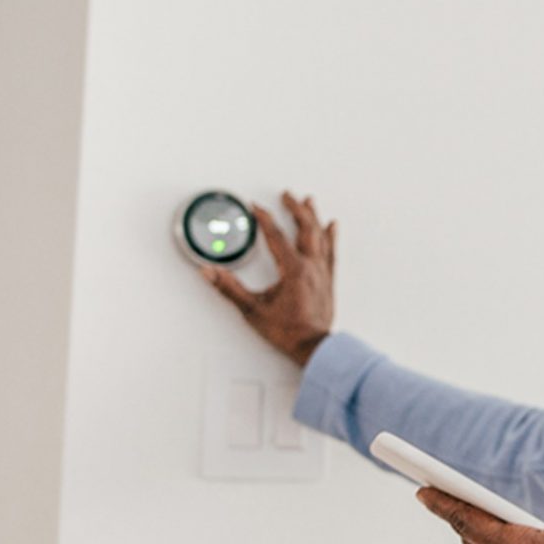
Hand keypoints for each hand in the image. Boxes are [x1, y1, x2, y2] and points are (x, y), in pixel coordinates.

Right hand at [199, 191, 335, 366]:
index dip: (264, 219)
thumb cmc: (288, 331)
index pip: (276, 236)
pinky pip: (331, 252)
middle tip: (286, 196)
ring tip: (308, 201)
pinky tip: (332, 227)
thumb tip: (210, 273)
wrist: (313, 347)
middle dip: (294, 209)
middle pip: (305, 228)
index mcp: (294, 270)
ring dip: (313, 217)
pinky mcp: (328, 280)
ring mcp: (322, 273)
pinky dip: (331, 237)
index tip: (256, 208)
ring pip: (320, 236)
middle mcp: (311, 267)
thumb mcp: (252, 310)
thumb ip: (229, 289)